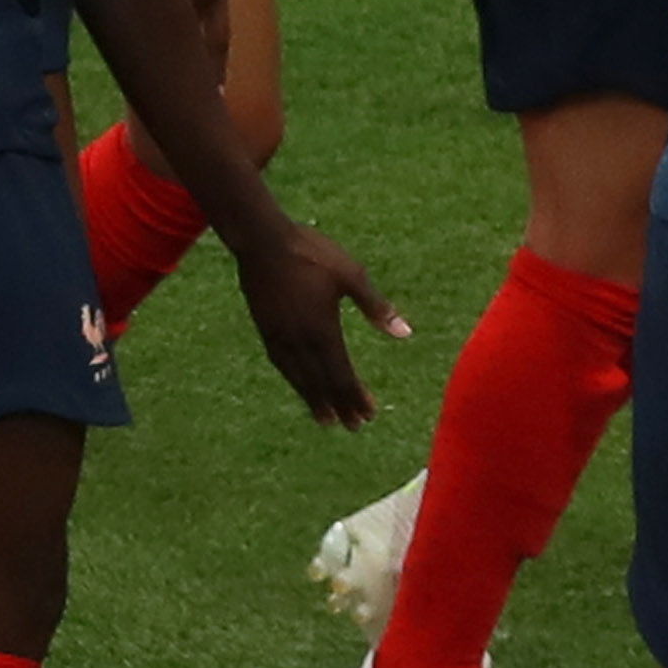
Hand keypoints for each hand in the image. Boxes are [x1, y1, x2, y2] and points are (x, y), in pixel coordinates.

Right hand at [233, 218, 405, 426]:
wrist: (262, 240)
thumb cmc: (311, 253)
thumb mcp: (351, 274)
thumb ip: (376, 306)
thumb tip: (404, 333)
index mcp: (323, 330)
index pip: (342, 375)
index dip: (355, 397)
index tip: (369, 415)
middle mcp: (300, 341)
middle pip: (322, 383)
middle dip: (339, 406)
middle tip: (354, 427)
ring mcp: (279, 337)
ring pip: (299, 378)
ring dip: (314, 401)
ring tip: (325, 421)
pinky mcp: (265, 329)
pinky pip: (282, 365)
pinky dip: (294, 381)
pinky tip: (298, 385)